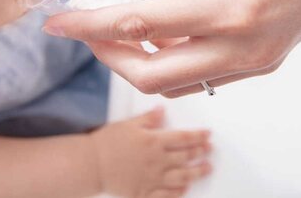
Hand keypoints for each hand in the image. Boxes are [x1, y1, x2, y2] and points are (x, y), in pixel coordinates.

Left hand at [44, 0, 300, 96]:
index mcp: (230, 8)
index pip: (141, 25)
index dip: (91, 24)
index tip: (57, 21)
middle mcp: (241, 47)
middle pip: (151, 76)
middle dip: (108, 57)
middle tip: (85, 30)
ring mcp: (253, 62)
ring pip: (176, 84)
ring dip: (138, 64)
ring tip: (117, 33)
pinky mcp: (261, 64)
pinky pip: (202, 78)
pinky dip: (171, 64)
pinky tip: (160, 36)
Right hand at [91, 107, 211, 196]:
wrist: (91, 164)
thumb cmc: (107, 143)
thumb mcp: (128, 124)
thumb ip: (148, 118)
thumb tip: (162, 111)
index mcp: (154, 141)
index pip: (183, 138)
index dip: (198, 136)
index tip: (207, 135)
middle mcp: (156, 161)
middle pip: (186, 157)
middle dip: (201, 153)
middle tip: (209, 150)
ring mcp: (152, 178)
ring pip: (181, 177)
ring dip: (196, 173)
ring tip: (206, 169)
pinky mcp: (144, 192)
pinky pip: (165, 196)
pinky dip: (177, 193)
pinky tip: (184, 190)